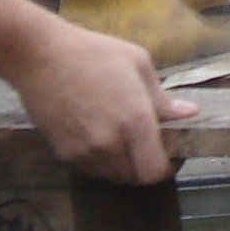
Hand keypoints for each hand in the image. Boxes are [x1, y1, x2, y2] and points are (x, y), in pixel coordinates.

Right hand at [7, 15, 194, 184]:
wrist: (40, 57)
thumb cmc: (94, 52)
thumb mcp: (138, 63)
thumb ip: (163, 97)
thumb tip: (189, 114)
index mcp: (135, 120)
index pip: (155, 171)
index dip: (168, 168)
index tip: (173, 155)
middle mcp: (110, 144)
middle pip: (136, 178)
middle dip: (148, 165)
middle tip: (151, 145)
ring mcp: (85, 152)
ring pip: (114, 176)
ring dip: (125, 164)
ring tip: (127, 138)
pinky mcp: (65, 155)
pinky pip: (93, 169)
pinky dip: (103, 161)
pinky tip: (102, 135)